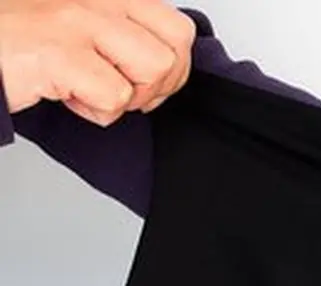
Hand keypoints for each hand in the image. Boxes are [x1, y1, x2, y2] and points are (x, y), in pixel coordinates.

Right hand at [0, 0, 194, 125]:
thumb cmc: (25, 41)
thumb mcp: (84, 25)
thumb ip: (125, 33)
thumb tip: (170, 66)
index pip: (178, 28)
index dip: (173, 67)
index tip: (143, 80)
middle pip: (174, 49)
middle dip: (157, 85)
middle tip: (123, 90)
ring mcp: (78, 21)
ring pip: (154, 69)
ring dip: (128, 97)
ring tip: (93, 90)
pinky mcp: (61, 52)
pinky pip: (115, 98)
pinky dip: (96, 112)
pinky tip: (68, 96)